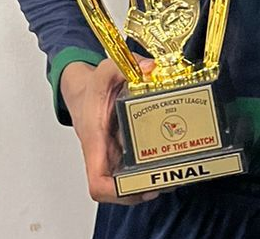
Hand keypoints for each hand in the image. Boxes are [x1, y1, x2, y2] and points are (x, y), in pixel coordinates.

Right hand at [60, 58, 160, 204]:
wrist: (83, 91)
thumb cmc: (92, 87)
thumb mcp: (105, 70)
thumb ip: (124, 65)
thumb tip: (149, 68)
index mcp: (95, 140)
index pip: (98, 182)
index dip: (118, 193)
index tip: (141, 188)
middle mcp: (103, 154)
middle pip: (118, 189)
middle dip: (144, 189)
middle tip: (170, 180)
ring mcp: (113, 155)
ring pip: (128, 182)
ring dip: (150, 182)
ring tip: (176, 174)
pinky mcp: (122, 152)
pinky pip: (134, 168)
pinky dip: (151, 169)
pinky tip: (170, 160)